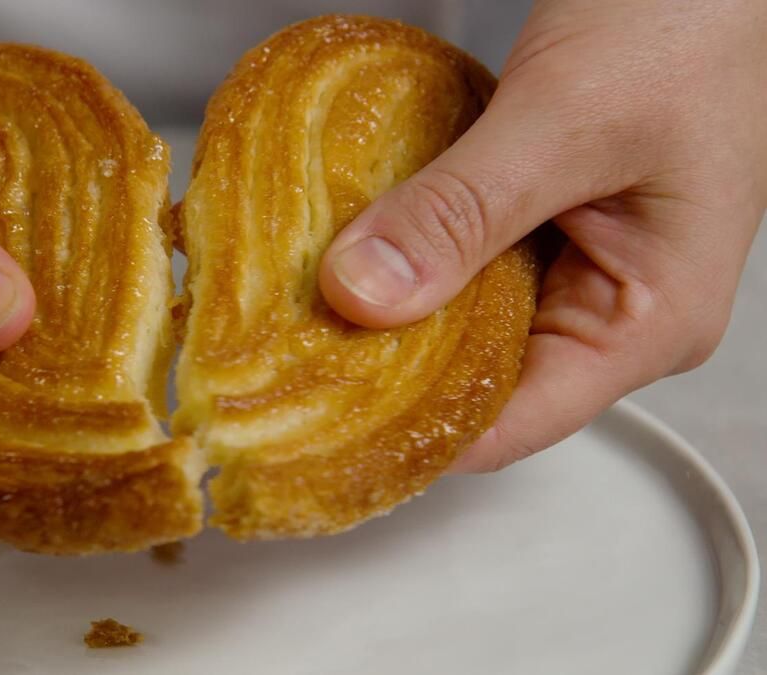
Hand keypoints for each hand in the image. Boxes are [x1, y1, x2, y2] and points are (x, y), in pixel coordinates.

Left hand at [319, 0, 765, 470]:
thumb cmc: (681, 28)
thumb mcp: (562, 121)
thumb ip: (460, 211)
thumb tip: (365, 292)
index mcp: (649, 321)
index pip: (515, 425)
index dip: (415, 435)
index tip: (323, 421)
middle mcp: (610, 310)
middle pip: (480, 381)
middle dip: (388, 372)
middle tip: (294, 360)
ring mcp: (572, 268)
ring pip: (461, 322)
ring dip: (390, 310)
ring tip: (306, 311)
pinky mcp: (537, 227)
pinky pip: (459, 264)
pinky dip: (407, 258)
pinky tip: (352, 252)